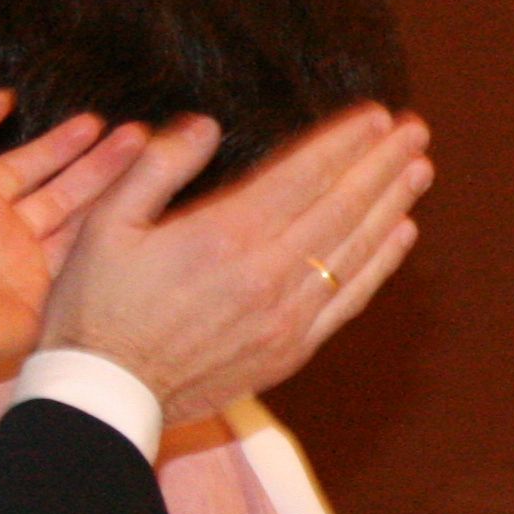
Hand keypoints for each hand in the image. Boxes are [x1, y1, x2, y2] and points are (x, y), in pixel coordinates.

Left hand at [0, 94, 157, 419]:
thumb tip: (1, 98)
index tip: (96, 122)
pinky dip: (114, 238)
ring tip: (151, 162)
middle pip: (64, 189)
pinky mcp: (52, 296)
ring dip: (115, 193)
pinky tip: (144, 214)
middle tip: (139, 136)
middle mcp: (8, 229)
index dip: (61, 143)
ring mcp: (33, 264)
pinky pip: (88, 261)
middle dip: (101, 163)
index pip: (29, 163)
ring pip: (83, 221)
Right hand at [39, 104, 431, 423]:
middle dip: (381, 164)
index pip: (303, 176)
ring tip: (418, 169)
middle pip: (342, 206)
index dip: (344, 143)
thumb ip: (156, 167)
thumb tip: (204, 125)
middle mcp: (267, 274)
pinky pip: (349, 299)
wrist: (108, 396)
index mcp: (223, 235)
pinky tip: (401, 233)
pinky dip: (380, 263)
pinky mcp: (292, 350)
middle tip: (414, 130)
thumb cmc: (95, 305)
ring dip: (392, 205)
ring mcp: (287, 316)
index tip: (375, 117)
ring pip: (354, 250)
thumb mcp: (105, 224)